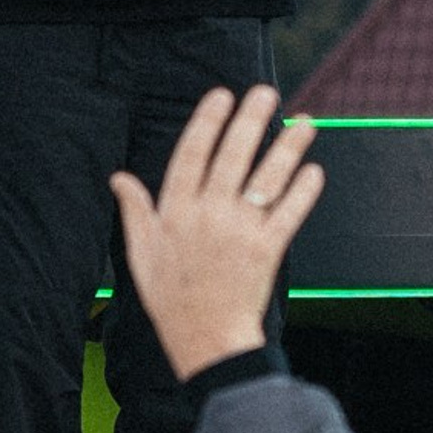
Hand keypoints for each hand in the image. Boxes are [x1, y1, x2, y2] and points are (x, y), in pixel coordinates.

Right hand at [111, 86, 324, 380]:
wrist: (204, 339)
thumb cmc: (171, 296)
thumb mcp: (141, 253)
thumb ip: (134, 210)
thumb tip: (119, 177)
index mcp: (175, 212)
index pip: (191, 155)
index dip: (207, 123)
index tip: (221, 95)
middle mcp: (208, 216)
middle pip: (233, 157)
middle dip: (251, 121)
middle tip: (266, 92)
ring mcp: (240, 231)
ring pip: (268, 179)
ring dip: (289, 148)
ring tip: (305, 122)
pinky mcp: (267, 250)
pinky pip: (289, 213)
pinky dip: (303, 191)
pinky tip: (314, 170)